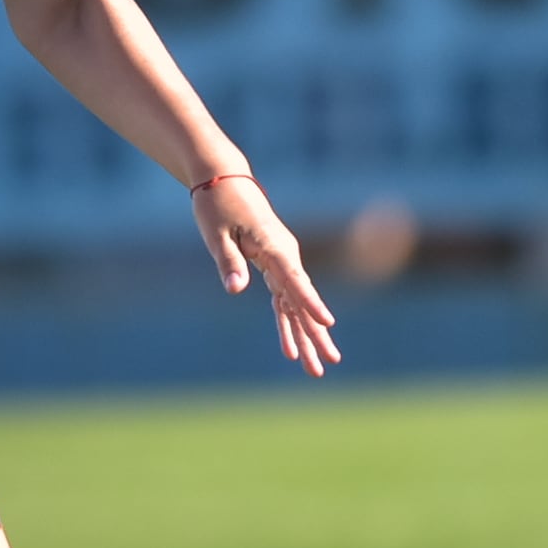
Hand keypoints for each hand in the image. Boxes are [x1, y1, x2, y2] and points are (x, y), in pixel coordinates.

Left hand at [192, 170, 342, 376]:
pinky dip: (286, 324)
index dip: (311, 304)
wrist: (225, 180)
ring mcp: (282, 262)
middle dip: (316, 334)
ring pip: (296, 305)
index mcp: (274, 247)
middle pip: (303, 300)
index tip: (327, 325)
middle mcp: (285, 256)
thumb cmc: (218, 204)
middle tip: (331, 362)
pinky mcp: (273, 266)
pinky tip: (289, 351)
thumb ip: (229, 262)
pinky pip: (282, 300)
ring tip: (315, 368)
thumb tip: (236, 291)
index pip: (295, 280)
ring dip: (306, 337)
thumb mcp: (216, 234)